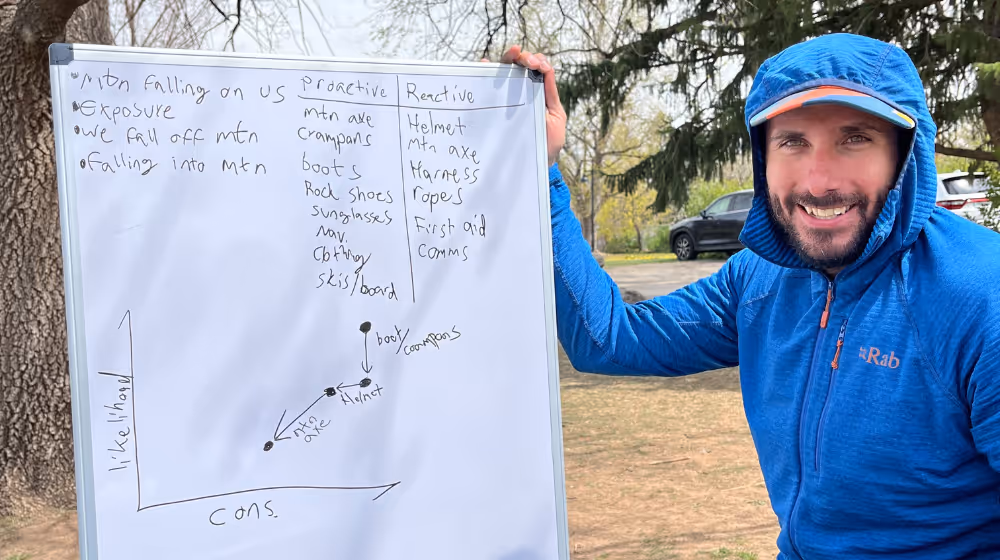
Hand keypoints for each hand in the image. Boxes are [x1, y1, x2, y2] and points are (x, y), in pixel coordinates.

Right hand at [487, 46, 566, 166]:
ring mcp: (506, 98)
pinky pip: (488, 87)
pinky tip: (485, 64)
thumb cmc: (546, 142)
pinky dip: (486, 71)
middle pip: (518, 65)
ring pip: (504, 71)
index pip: (535, 68)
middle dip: (524, 57)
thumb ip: (551, 94)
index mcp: (538, 91)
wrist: (535, 164)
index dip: (537, 60)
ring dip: (509, 58)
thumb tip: (547, 69)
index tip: (540, 67)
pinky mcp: (495, 108)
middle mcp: (521, 91)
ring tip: (514, 54)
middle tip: (529, 62)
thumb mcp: (556, 117)